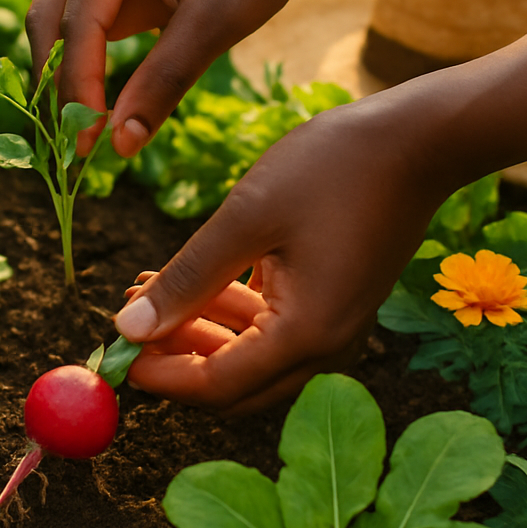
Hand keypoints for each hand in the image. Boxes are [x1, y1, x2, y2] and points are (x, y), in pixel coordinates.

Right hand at [26, 0, 316, 156]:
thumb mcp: (220, 16)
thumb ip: (167, 78)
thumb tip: (121, 143)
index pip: (78, 20)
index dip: (78, 85)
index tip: (86, 143)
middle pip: (49, 22)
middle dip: (58, 85)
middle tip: (72, 147)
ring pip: (58, 29)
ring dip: (66, 80)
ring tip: (82, 137)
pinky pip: (84, 32)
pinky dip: (86, 71)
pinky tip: (98, 113)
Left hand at [114, 91, 449, 414]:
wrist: (416, 139)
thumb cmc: (331, 169)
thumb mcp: (245, 220)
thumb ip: (185, 278)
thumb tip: (126, 328)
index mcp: (306, 336)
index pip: (213, 387)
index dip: (156, 375)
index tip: (110, 351)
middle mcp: (325, 349)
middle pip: (231, 387)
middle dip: (173, 359)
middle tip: (125, 317)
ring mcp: (335, 330)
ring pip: (248, 360)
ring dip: (196, 333)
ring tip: (145, 286)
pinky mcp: (334, 307)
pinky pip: (271, 333)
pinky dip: (228, 315)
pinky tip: (192, 279)